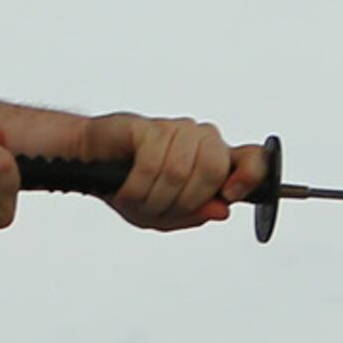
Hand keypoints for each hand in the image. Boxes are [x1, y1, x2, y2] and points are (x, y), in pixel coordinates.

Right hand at [79, 113, 265, 229]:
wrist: (89, 164)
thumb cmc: (129, 186)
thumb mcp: (163, 216)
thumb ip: (195, 214)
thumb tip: (222, 210)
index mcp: (213, 162)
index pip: (252, 159)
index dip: (250, 176)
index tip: (231, 195)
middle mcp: (201, 141)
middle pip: (213, 170)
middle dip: (183, 201)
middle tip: (158, 209)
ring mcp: (177, 130)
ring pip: (180, 171)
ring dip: (153, 198)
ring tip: (136, 200)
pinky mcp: (151, 126)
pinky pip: (152, 163)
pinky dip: (136, 187)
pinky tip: (125, 190)